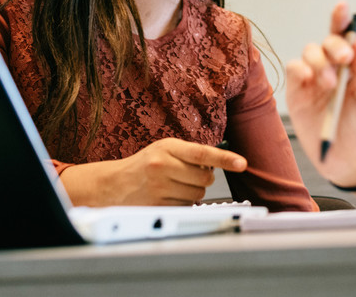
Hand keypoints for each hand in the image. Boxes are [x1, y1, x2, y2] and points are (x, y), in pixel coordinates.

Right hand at [60, 138, 246, 205]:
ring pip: (197, 195)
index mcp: (167, 148)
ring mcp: (159, 188)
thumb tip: (219, 164)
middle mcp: (162, 166)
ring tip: (175, 185)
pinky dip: (183, 203)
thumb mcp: (164, 149)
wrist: (114, 184)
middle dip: (203, 180)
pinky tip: (168, 196)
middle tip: (187, 175)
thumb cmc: (144, 165)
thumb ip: (190, 153)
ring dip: (193, 192)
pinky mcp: (158, 205)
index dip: (225, 159)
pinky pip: (185, 207)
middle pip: (205, 179)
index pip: (202, 153)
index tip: (242, 163)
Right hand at [285, 1, 355, 186]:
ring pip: (308, 53)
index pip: (344, 37)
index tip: (343, 6)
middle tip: (344, 59)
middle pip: (325, 43)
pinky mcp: (296, 92)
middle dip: (334, 46)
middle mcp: (329, 68)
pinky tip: (310, 79)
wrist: (345, 159)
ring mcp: (311, 79)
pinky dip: (300, 69)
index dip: (341, 20)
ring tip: (330, 83)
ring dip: (319, 62)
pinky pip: (293, 70)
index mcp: (349, 66)